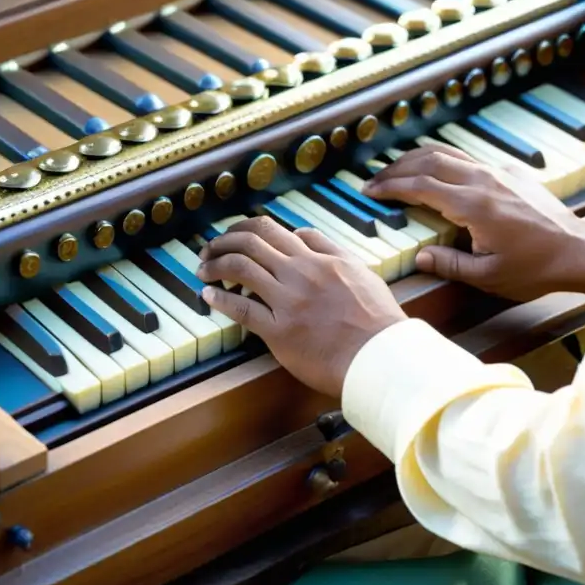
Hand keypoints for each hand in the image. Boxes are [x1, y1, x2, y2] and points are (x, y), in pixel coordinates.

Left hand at [196, 217, 406, 399]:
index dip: (245, 229)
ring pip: (240, 268)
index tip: (234, 236)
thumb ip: (329, 249)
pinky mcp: (279, 331)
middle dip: (224, 241)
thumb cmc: (375, 319)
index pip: (272, 230)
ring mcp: (288, 301)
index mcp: (318, 258)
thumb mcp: (359, 270)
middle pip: (250, 243)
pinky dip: (220, 298)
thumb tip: (301, 234)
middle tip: (210, 249)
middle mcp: (300, 273)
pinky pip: (241, 309)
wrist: (380, 356)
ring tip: (204, 268)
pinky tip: (209, 296)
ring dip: (215, 265)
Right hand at [364, 144, 584, 300]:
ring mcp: (498, 173)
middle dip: (396, 167)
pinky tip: (438, 173)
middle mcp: (483, 181)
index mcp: (472, 206)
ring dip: (418, 158)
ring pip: (448, 152)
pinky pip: (469, 158)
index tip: (370, 191)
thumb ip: (449, 264)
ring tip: (399, 170)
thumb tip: (420, 257)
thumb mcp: (488, 276)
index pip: (419, 186)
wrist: (579, 251)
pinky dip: (445, 160)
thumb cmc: (536, 268)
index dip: (390, 187)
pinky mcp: (511, 173)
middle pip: (428, 160)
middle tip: (376, 179)